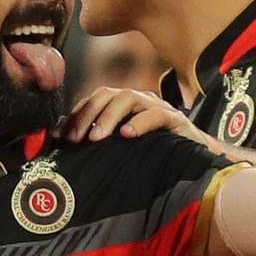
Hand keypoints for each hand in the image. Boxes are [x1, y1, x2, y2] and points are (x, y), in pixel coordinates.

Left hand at [62, 87, 212, 146]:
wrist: (193, 160)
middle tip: (76, 139)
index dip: (76, 115)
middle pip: (106, 94)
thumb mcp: (120, 149)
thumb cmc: (152, 154)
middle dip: (87, 114)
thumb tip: (62, 138)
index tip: (63, 138)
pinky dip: (140, 122)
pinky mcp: (174, 118)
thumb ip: (96, 140)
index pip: (93, 101)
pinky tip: (127, 135)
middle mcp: (136, 101)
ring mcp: (155, 107)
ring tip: (96, 137)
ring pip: (127, 98)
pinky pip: (156, 114)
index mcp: (121, 106)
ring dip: (108, 116)